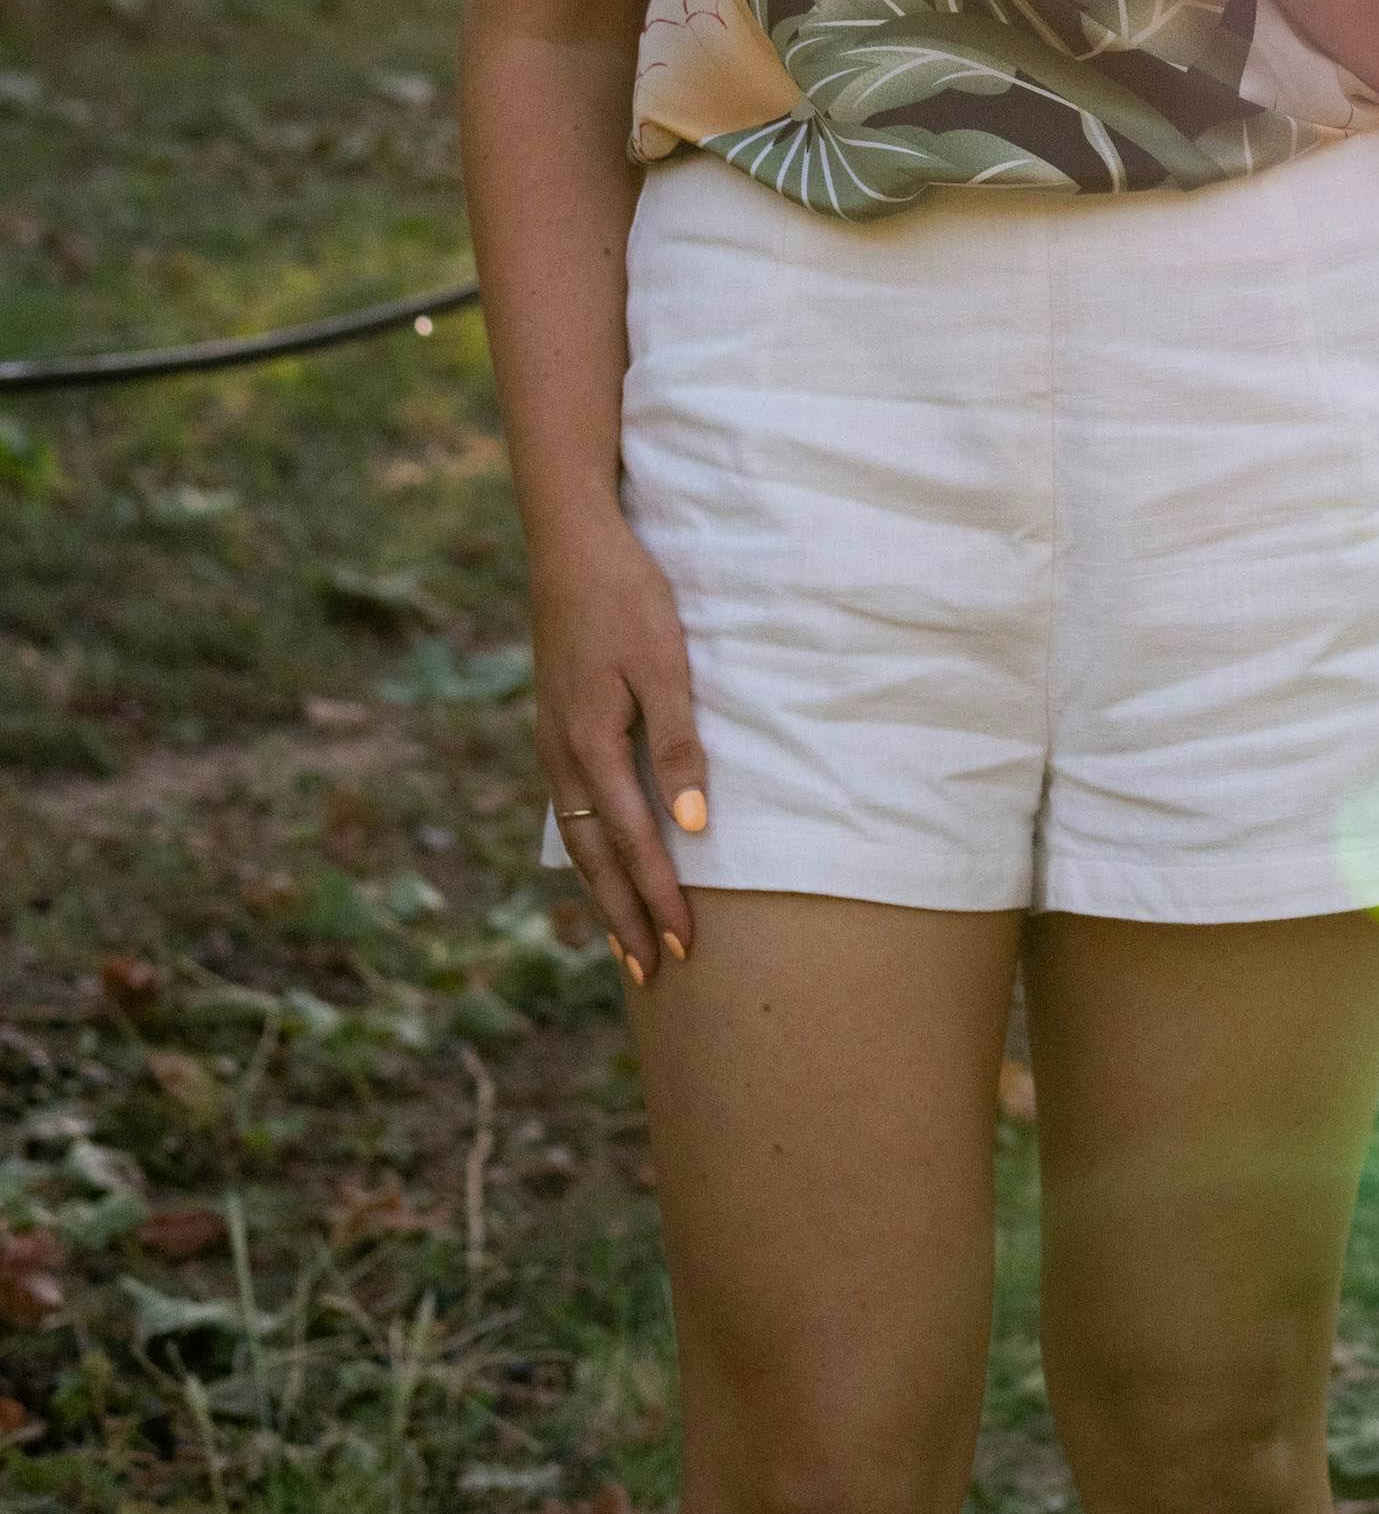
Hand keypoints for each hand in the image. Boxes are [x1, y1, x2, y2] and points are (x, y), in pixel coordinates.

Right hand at [530, 515, 704, 989]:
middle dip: (625, 915)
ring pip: (576, 836)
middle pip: (594, 857)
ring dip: (602, 891)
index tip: (683, 946)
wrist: (570, 542)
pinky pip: (568, 807)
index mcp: (590, 746)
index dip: (658, 897)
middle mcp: (562, 755)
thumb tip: (691, 829)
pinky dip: (586, 848)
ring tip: (622, 938)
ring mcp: (552, 741)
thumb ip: (677, 746)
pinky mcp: (556, 725)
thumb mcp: (664, 665)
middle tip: (653, 971)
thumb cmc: (628, 596)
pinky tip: (599, 859)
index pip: (632, 843)